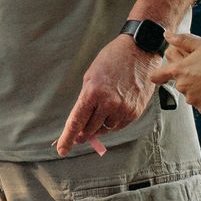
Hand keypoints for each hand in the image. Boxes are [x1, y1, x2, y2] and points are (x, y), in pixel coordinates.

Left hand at [56, 33, 159, 156]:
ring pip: (105, 129)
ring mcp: (123, 109)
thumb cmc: (111, 60)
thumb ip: (85, 101)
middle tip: (81, 129)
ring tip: (103, 106)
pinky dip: (113, 122)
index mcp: (92, 92)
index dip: (67, 138)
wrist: (138, 51)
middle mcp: (108, 103)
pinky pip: (118, 126)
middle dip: (83, 130)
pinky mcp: (134, 112)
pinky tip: (114, 108)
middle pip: (89, 129)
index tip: (61, 149)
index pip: (76, 122)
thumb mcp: (90, 77)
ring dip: (99, 125)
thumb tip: (81, 123)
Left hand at [151, 33, 200, 115]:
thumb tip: (168, 35)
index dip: (157, 75)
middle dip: (189, 78)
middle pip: (180, 83)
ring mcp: (193, 99)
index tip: (157, 76)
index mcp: (179, 70)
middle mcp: (183, 86)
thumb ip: (182, 40)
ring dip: (198, 89)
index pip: (158, 76)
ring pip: (192, 94)